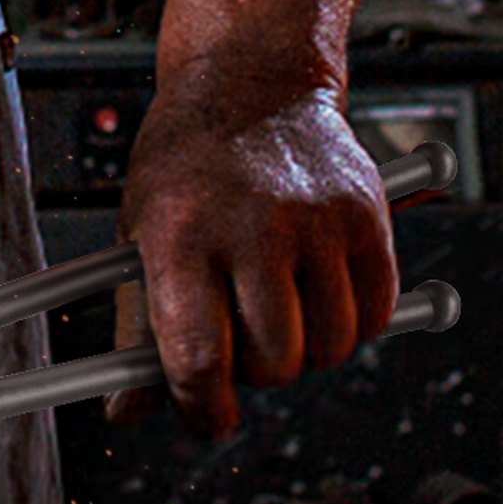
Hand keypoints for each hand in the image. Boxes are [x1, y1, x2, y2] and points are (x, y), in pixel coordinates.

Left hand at [104, 90, 399, 439]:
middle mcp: (251, 228)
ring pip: (329, 346)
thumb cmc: (184, 173)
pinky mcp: (367, 215)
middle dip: (255, 374)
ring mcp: (316, 220)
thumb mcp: (138, 241)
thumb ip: (137, 331)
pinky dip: (351, 323)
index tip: (206, 418)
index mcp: (179, 239)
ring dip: (305, 352)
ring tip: (276, 313)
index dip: (203, 407)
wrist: (250, 85)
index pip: (198, 356)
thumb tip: (126, 413)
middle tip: (239, 346)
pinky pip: (375, 312)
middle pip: (273, 361)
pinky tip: (317, 296)